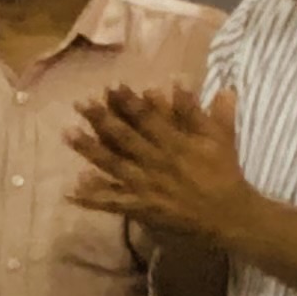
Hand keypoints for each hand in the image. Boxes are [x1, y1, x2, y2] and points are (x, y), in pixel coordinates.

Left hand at [67, 85, 250, 250]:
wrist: (229, 216)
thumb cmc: (224, 172)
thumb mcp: (221, 137)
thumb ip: (207, 109)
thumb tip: (188, 80)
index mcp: (176, 144)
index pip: (148, 119)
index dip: (128, 101)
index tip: (111, 84)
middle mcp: (157, 163)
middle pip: (125, 138)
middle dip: (101, 119)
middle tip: (79, 102)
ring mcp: (146, 187)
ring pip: (113, 166)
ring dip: (89, 150)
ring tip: (67, 132)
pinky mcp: (141, 208)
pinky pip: (113, 203)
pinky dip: (92, 198)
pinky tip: (70, 191)